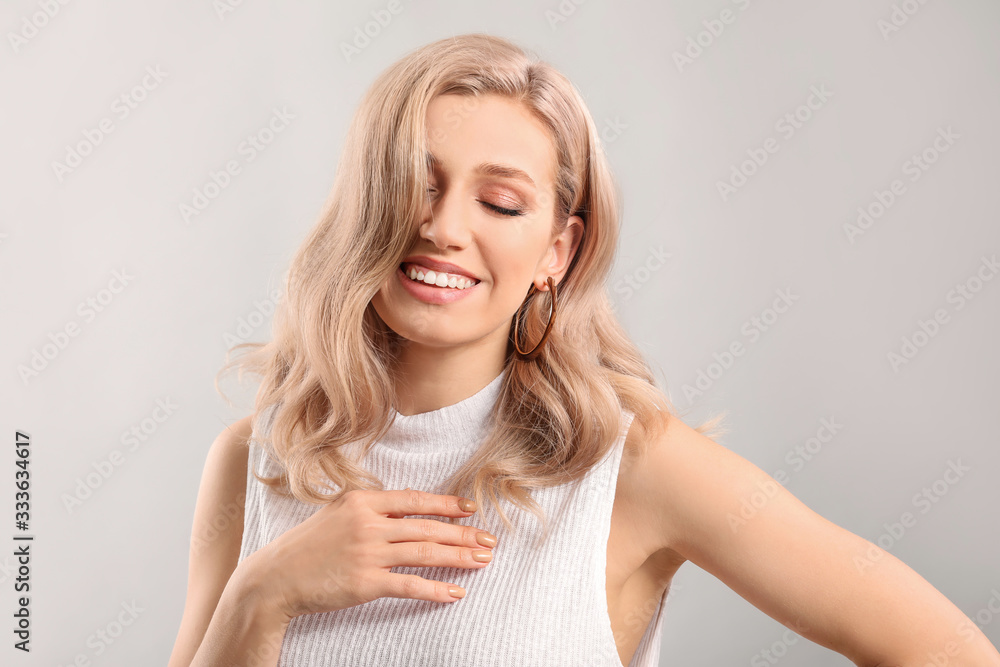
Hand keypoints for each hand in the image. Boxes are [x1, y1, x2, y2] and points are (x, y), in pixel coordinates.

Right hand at [242, 488, 496, 619]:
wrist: (277, 577)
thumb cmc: (308, 545)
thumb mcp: (338, 513)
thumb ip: (371, 508)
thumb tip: (408, 506)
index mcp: (362, 500)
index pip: (415, 499)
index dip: (446, 504)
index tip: (471, 509)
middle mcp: (368, 522)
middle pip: (427, 527)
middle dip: (463, 534)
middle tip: (490, 540)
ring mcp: (367, 553)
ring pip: (424, 553)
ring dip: (458, 557)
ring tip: (482, 561)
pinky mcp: (365, 583)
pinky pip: (409, 585)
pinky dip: (436, 589)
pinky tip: (456, 592)